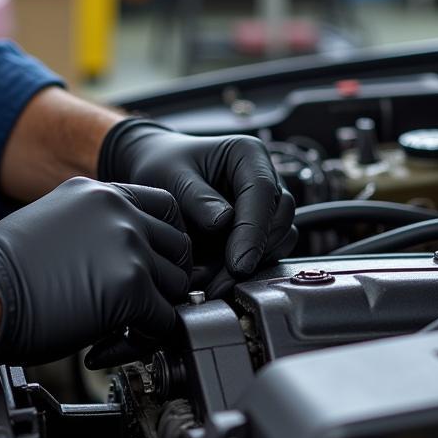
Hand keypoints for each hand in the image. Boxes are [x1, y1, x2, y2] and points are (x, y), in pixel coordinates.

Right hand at [0, 177, 191, 368]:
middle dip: (165, 278)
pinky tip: (109, 346)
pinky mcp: (131, 287)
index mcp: (100, 193)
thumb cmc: (0, 270)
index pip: (165, 207)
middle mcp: (120, 212)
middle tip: (142, 302)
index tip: (156, 264)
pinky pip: (165, 320)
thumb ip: (96, 229)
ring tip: (121, 328)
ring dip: (155, 311)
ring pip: (176, 285)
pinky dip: (145, 340)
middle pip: (179, 246)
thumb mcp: (55, 224)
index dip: (164, 241)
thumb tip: (120, 257)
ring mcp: (129, 247)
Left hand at [98, 119, 296, 279]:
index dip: (253, 230)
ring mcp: (265, 204)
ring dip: (251, 267)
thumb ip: (196, 198)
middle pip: (280, 218)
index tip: (238, 265)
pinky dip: (243, 270)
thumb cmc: (163, 165)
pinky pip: (264, 253)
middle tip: (221, 283)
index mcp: (248, 154)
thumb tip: (222, 223)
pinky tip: (214, 280)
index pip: (262, 191)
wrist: (157, 172)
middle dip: (254, 254)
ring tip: (211, 284)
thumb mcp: (170, 175)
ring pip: (278, 240)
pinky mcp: (259, 228)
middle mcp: (265, 177)